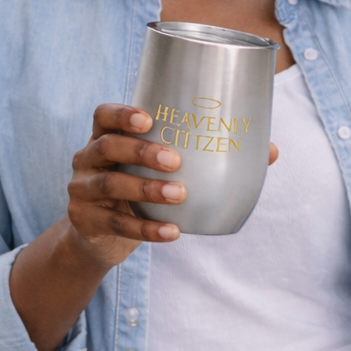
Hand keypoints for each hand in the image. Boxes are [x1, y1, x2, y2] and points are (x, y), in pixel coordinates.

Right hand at [64, 104, 280, 270]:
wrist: (99, 236)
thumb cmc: (138, 189)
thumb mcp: (158, 170)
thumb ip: (204, 157)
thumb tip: (269, 151)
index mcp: (104, 137)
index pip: (103, 115)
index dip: (122, 113)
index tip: (149, 118)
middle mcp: (86, 158)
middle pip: (107, 147)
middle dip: (142, 152)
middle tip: (176, 161)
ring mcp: (81, 190)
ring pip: (109, 184)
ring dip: (146, 189)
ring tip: (179, 195)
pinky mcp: (85, 221)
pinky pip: (115, 223)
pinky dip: (146, 229)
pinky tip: (172, 232)